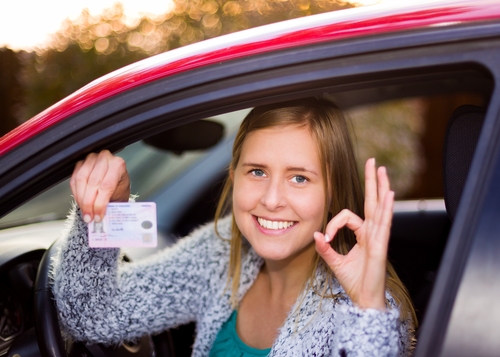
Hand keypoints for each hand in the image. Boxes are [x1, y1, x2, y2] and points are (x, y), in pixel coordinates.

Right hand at [70, 150, 129, 222]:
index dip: (100, 203)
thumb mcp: (120, 196)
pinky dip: (76, 194)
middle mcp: (104, 158)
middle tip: (89, 217)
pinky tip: (80, 203)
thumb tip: (100, 217)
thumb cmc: (119, 188)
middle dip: (89, 204)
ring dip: (81, 200)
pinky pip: (74, 180)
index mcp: (118, 164)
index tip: (98, 216)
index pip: (106, 186)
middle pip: (93, 183)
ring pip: (81, 181)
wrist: (114, 183)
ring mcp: (91, 159)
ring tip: (85, 213)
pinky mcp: (80, 164)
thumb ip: (111, 204)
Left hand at [313, 158, 393, 309]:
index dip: (334, 222)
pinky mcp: (380, 245)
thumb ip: (325, 248)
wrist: (364, 298)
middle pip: (373, 201)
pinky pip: (384, 224)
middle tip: (374, 162)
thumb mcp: (335, 261)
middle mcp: (372, 232)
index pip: (349, 216)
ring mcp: (378, 237)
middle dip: (372, 181)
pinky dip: (386, 208)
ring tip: (381, 170)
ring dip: (381, 187)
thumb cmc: (354, 281)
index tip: (326, 236)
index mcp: (363, 235)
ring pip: (380, 208)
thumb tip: (316, 235)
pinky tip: (389, 194)